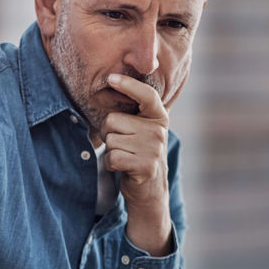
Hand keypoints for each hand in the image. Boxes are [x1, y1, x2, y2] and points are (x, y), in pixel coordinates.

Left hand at [102, 73, 173, 255]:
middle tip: (122, 145)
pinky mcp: (146, 165)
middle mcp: (159, 130)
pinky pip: (113, 157)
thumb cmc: (138, 154)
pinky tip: (123, 168)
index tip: (111, 78)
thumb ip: (131, 114)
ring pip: (111, 140)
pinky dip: (111, 165)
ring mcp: (154, 148)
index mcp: (159, 117)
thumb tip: (110, 88)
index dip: (129, 85)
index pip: (146, 95)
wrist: (149, 190)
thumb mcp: (140, 131)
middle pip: (113, 121)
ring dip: (111, 151)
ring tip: (125, 157)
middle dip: (109, 134)